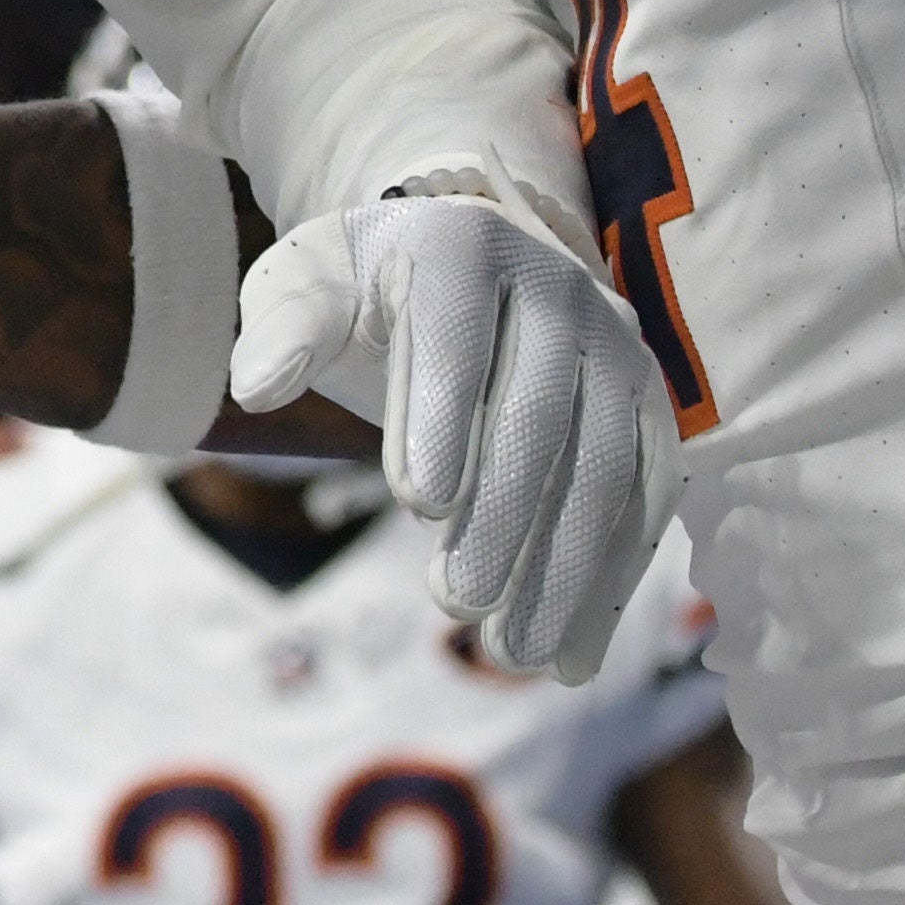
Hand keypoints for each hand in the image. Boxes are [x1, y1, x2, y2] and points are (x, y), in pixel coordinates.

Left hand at [237, 169, 674, 666]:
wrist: (471, 266)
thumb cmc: (373, 291)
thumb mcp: (313, 285)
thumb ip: (286, 330)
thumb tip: (256, 385)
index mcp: (465, 247)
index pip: (455, 338)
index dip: (441, 417)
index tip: (418, 504)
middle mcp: (561, 289)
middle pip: (540, 413)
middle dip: (504, 514)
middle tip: (456, 601)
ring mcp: (617, 349)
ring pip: (608, 465)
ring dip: (566, 567)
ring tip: (515, 653)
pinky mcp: (648, 406)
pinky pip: (646, 498)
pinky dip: (613, 580)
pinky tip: (574, 657)